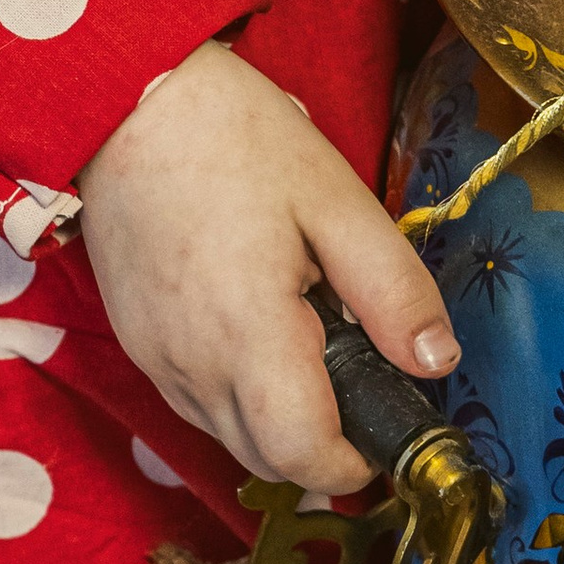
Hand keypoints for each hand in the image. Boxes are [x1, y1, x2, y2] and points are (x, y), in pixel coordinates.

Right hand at [75, 42, 459, 491]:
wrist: (126, 102)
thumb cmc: (235, 138)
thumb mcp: (336, 200)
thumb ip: (393, 290)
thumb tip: (437, 363)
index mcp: (248, 334)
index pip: (301, 455)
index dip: (353, 461)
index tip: (384, 426)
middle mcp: (192, 365)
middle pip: (266, 460)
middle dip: (320, 444)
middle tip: (358, 374)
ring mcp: (155, 359)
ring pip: (227, 436)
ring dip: (276, 420)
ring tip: (306, 335)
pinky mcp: (134, 343)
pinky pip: (194, 401)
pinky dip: (236, 394)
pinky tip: (257, 327)